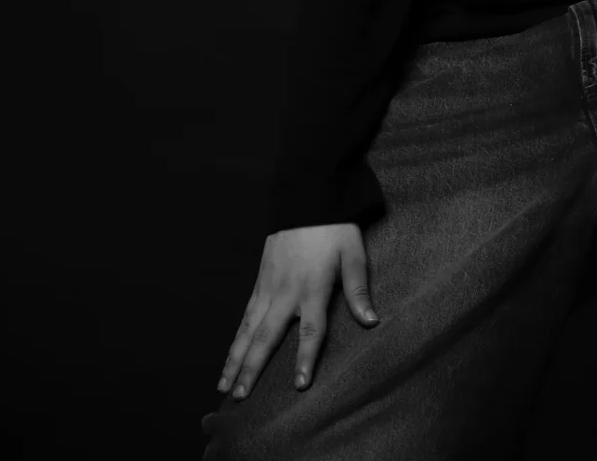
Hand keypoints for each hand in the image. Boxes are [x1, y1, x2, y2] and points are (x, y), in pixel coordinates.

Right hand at [216, 223, 377, 400]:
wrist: (305, 198)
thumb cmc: (334, 228)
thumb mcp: (354, 254)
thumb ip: (359, 290)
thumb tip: (371, 321)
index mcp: (312, 288)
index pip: (311, 331)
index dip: (306, 358)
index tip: (300, 385)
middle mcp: (285, 293)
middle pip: (266, 338)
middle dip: (252, 369)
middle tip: (239, 397)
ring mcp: (268, 289)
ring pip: (247, 331)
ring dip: (235, 359)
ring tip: (224, 386)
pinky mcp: (259, 282)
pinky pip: (244, 317)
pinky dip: (234, 339)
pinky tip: (229, 356)